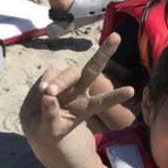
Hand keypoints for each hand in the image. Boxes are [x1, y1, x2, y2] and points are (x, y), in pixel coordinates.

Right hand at [20, 35, 135, 152]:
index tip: (131, 90)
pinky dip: (47, 79)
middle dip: (104, 53)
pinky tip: (42, 90)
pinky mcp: (53, 76)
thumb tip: (48, 96)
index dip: (116, 96)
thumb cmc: (48, 130)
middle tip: (117, 37)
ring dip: (60, 81)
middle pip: (93, 69)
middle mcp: (80, 91)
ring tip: (47, 92)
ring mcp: (67, 82)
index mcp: (86, 107)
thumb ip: (51, 116)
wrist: (35, 124)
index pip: (103, 101)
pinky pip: (52, 72)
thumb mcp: (50, 131)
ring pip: (70, 73)